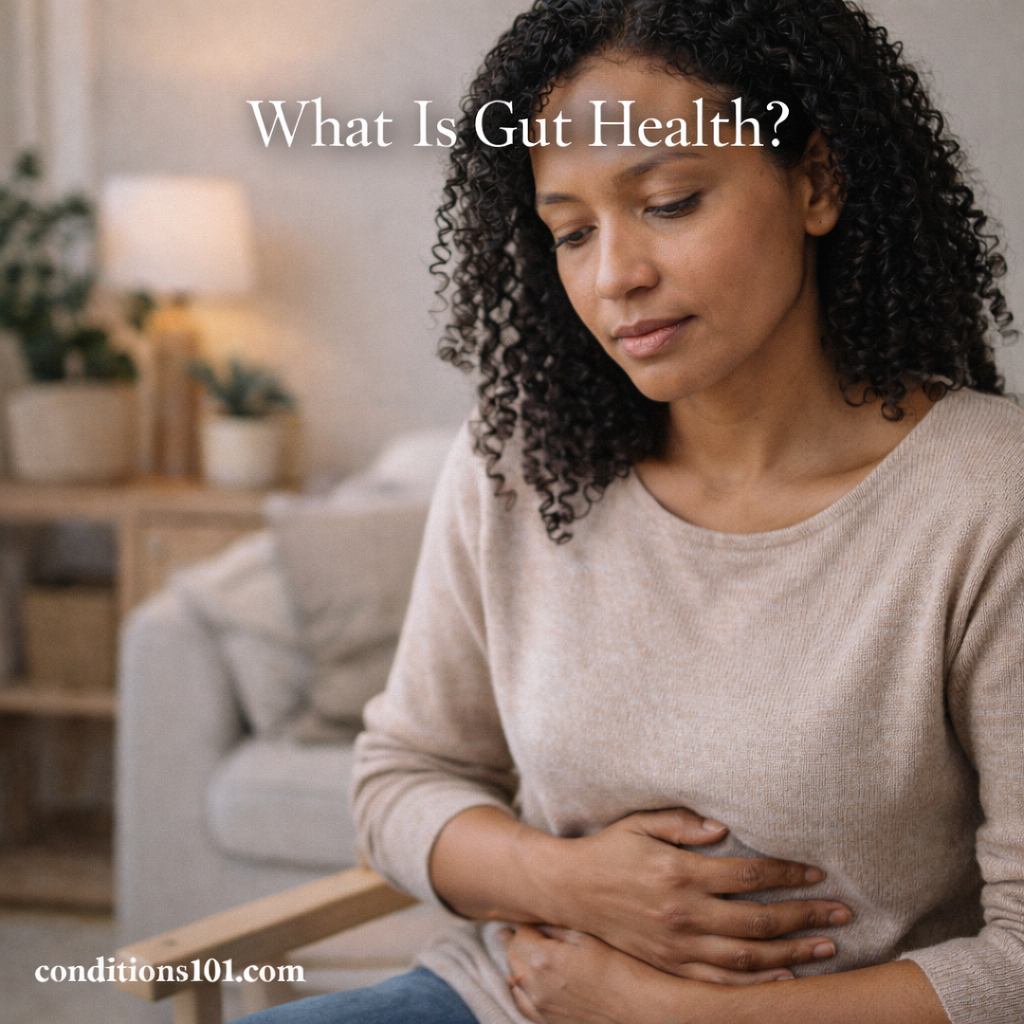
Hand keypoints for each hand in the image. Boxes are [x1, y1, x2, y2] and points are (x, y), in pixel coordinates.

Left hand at [500, 924, 688, 1023]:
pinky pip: (522, 1003)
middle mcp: (535, 985)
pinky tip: (525, 980)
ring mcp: (541, 1007)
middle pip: (513, 955)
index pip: (520, 933)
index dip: (527, 922)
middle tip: (527, 929)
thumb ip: (556, 927)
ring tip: (525, 950)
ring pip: (515, 979)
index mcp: (543, 958)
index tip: (533, 916)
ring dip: (519, 963)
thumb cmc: (620, 968)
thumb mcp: (588, 938)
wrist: (640, 1009)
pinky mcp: (549, 1022)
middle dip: (519, 941)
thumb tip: (535, 920)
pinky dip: (521, 988)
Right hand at [538, 808, 849, 983]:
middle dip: (805, 915)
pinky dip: (757, 981)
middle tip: (841, 913)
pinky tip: (785, 975)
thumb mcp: (641, 822)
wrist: (570, 890)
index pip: (748, 875)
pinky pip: (721, 980)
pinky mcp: (670, 965)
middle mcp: (683, 913)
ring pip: (747, 956)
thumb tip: (725, 829)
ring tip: (828, 947)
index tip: (816, 872)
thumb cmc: (610, 849)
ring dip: (792, 952)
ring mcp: (677, 945)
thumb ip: (682, 823)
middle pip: (758, 919)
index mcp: (679, 871)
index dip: (787, 873)